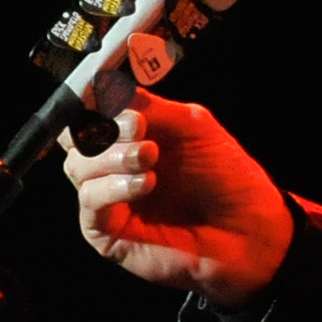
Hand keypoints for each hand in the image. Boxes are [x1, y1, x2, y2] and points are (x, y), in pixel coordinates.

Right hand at [60, 95, 293, 310]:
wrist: (247, 228)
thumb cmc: (226, 179)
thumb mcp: (193, 127)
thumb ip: (151, 106)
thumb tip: (109, 87)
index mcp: (130, 138)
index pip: (88, 113)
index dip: (92, 102)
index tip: (108, 94)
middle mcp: (112, 167)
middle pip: (74, 139)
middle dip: (101, 127)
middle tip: (139, 127)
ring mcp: (107, 200)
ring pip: (77, 167)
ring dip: (111, 155)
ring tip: (150, 156)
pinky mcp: (106, 233)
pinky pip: (90, 201)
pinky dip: (114, 186)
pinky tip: (147, 183)